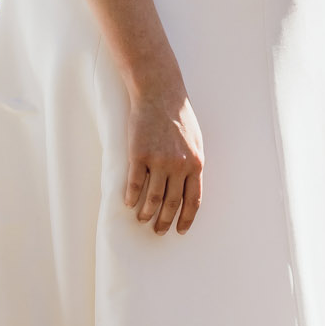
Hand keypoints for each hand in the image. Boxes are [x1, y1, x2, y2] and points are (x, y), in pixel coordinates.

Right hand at [123, 88, 204, 232]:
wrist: (160, 94)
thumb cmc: (179, 117)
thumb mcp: (195, 141)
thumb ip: (193, 163)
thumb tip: (190, 186)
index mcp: (195, 163)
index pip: (193, 200)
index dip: (186, 218)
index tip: (180, 230)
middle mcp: (179, 165)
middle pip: (172, 203)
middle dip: (165, 221)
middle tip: (158, 231)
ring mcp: (158, 161)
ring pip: (153, 198)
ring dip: (146, 213)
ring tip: (142, 219)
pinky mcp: (139, 155)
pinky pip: (134, 184)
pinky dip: (131, 198)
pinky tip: (128, 204)